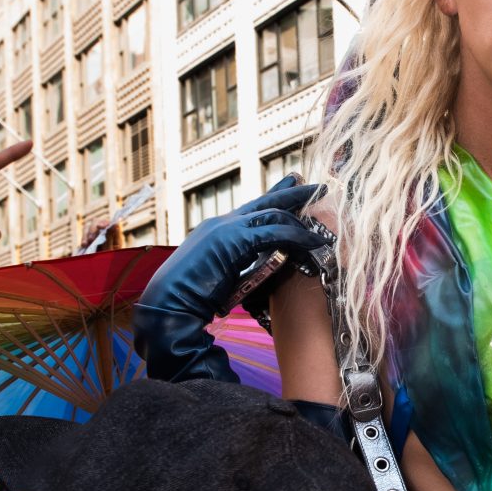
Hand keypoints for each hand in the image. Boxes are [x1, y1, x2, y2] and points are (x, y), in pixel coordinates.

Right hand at [134, 177, 330, 382]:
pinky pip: (274, 233)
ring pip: (272, 215)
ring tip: (324, 218)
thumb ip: (235, 272)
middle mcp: (220, 224)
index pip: (249, 211)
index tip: (289, 191)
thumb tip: (254, 278)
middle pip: (263, 203)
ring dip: (301, 218)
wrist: (167, 305)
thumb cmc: (188, 301)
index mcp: (215, 232)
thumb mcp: (216, 281)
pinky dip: (297, 237)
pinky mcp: (233, 239)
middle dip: (290, 193)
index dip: (271, 201)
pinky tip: (314, 243)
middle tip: (313, 185)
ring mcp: (225, 228)